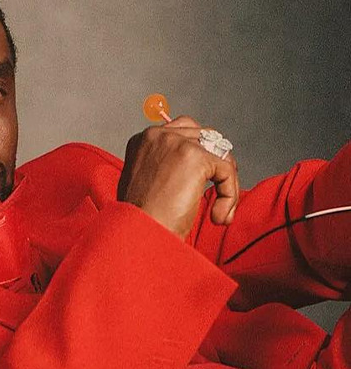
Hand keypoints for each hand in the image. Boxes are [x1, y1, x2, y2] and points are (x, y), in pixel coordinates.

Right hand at [117, 116, 239, 239]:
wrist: (140, 237)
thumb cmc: (142, 221)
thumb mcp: (147, 185)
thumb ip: (166, 168)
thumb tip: (195, 168)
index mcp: (143, 140)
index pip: (185, 131)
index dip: (201, 157)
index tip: (203, 185)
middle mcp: (157, 136)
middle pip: (206, 137)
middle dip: (217, 167)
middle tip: (219, 197)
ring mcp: (176, 144)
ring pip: (220, 154)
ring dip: (227, 184)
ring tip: (219, 213)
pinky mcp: (194, 157)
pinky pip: (226, 170)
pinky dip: (229, 194)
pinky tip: (218, 217)